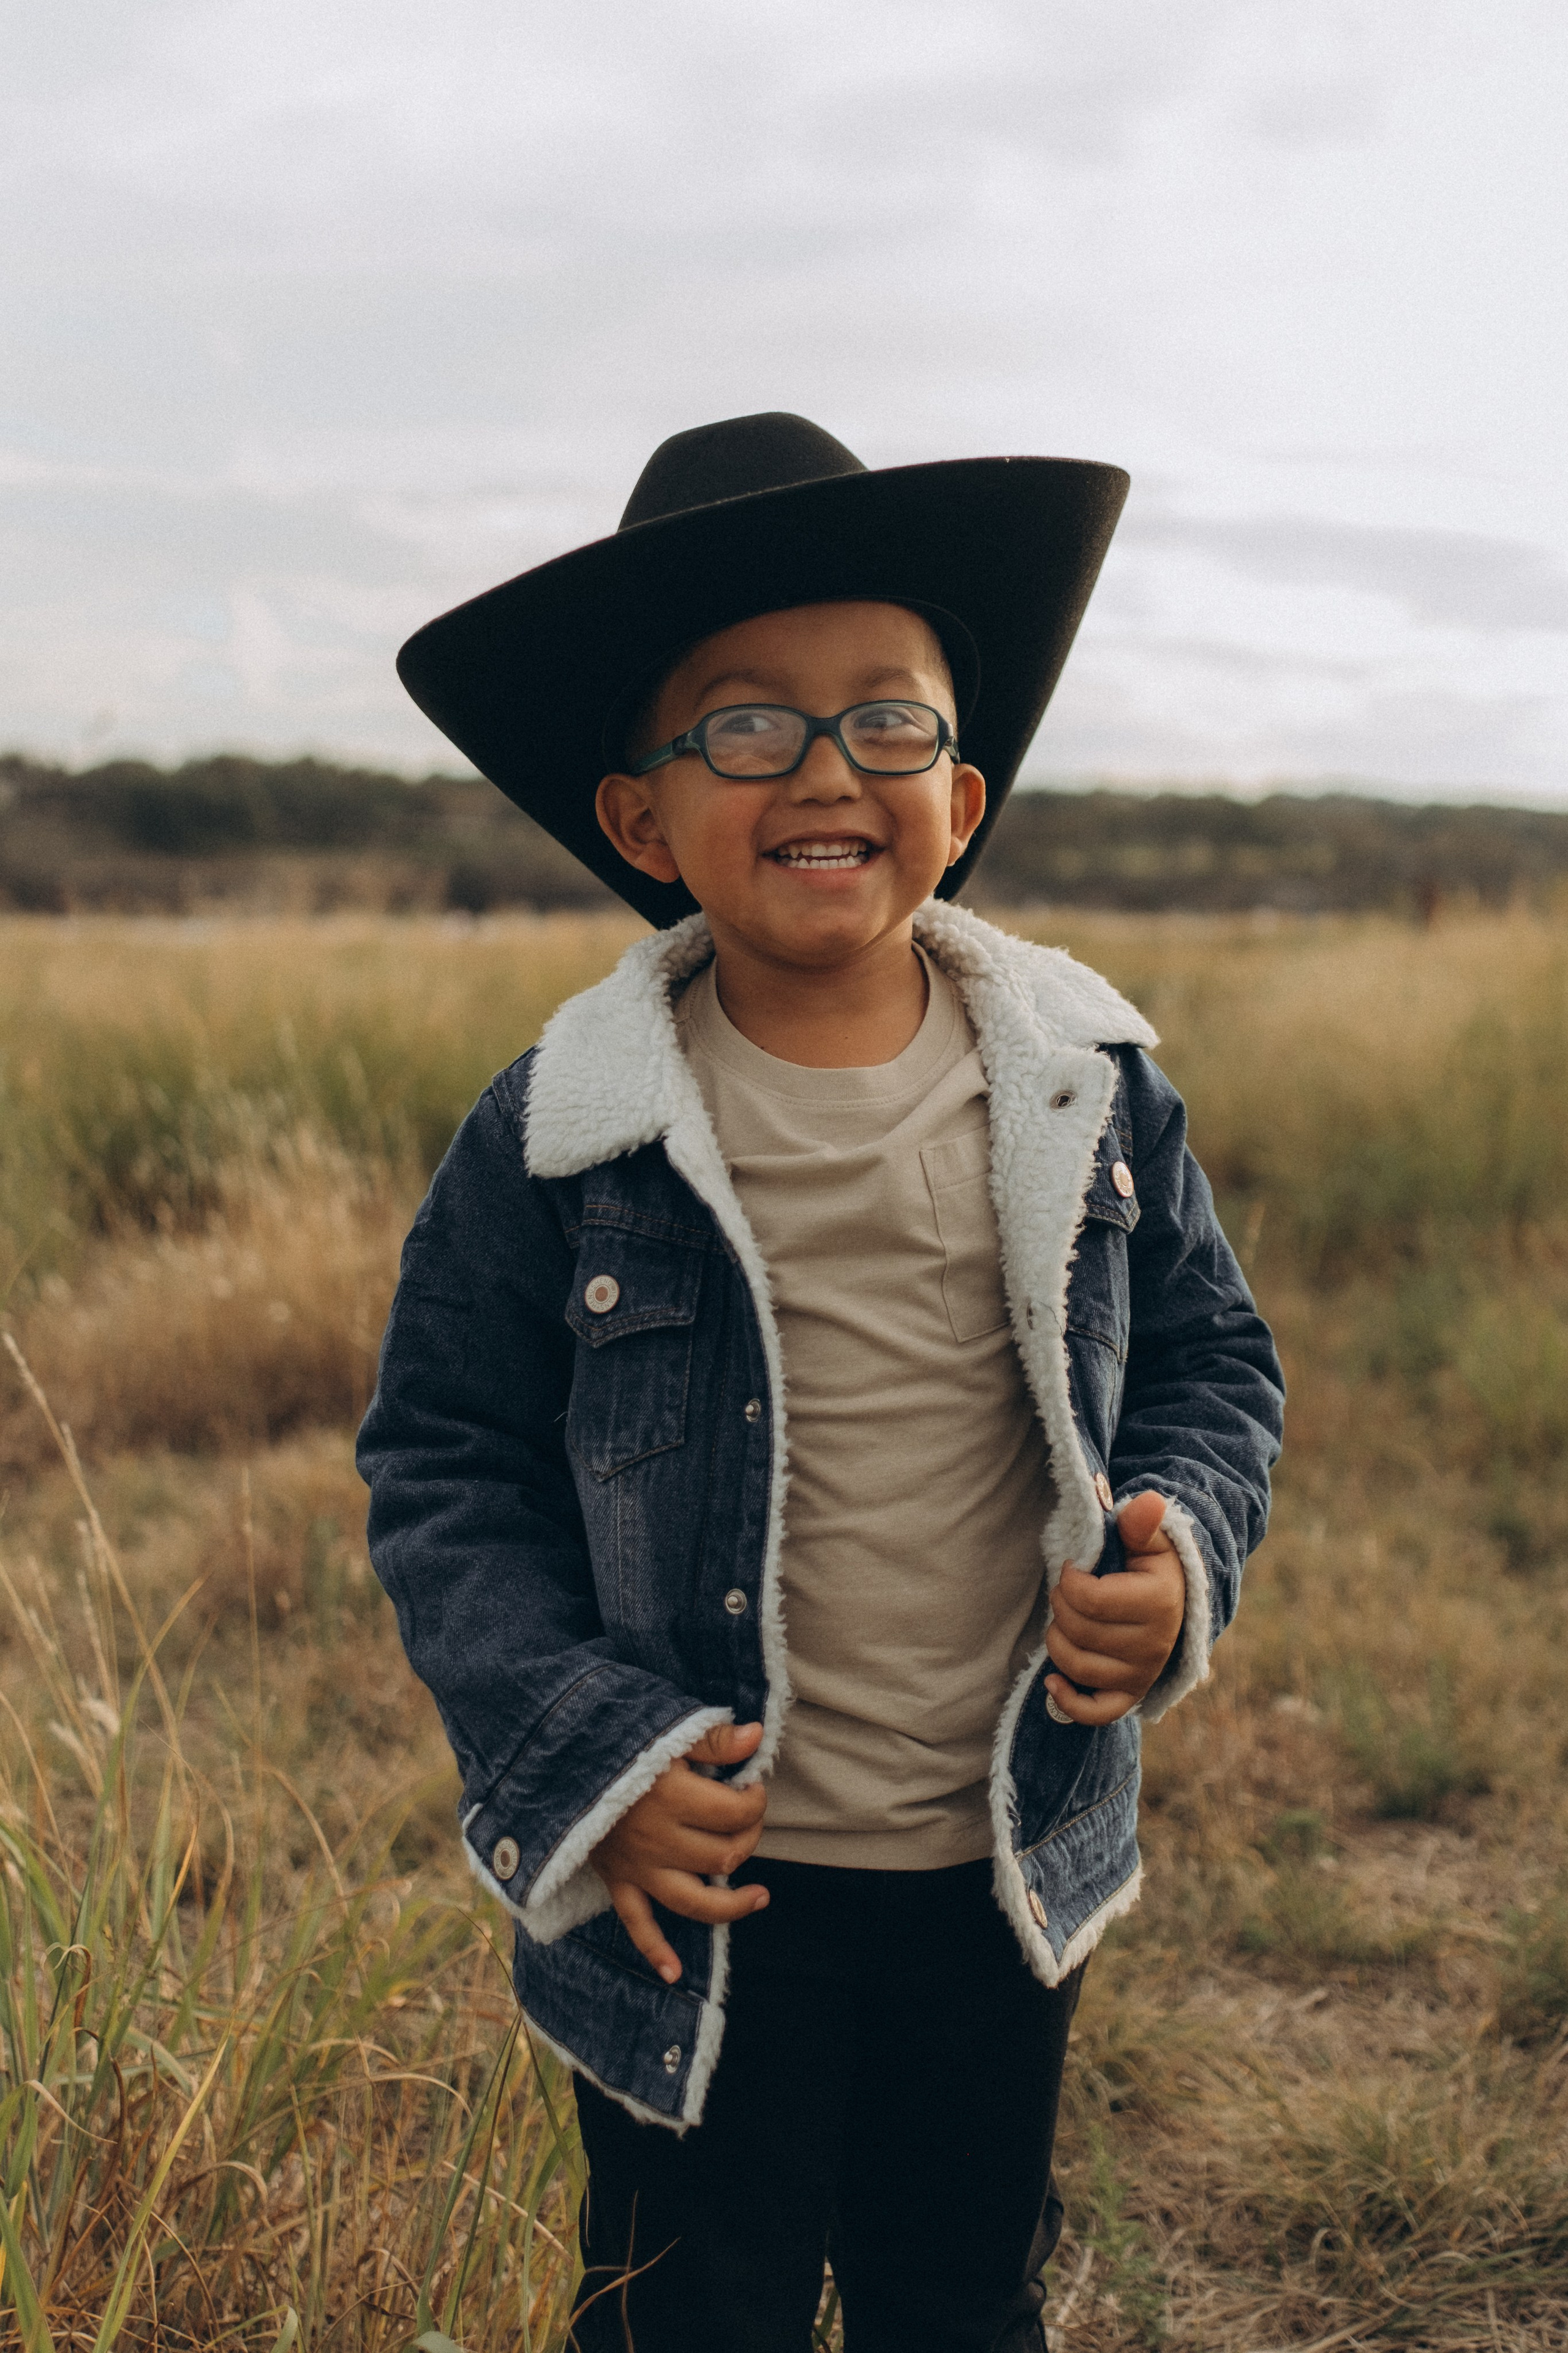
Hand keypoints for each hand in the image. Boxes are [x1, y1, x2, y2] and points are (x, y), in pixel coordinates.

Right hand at [591, 1721, 769, 1983]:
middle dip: (748, 1838)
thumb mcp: (664, 1731)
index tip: (752, 1787)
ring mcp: (638, 1867)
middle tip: (748, 1819)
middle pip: (723, 1856)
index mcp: (672, 1798)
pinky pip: (637, 1924)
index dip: (754, 1802)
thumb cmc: (614, 1743)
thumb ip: (712, 1739)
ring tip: (760, 1897)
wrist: (554, 1763)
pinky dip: (655, 1951)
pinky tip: (674, 1973)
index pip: (735, 1814)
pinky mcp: (618, 1881)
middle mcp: (659, 1840)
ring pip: (694, 1901)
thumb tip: (757, 1735)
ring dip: (731, 1905)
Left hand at [1043, 1490, 1186, 1726]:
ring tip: (1063, 1619)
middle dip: (1060, 1606)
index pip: (1087, 1599)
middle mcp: (1152, 1645)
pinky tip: (1052, 1680)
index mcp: (1157, 1603)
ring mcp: (1141, 1675)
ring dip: (1057, 1640)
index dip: (1067, 1580)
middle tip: (1065, 1592)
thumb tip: (1149, 1501)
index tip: (1072, 1569)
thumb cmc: (1150, 1568)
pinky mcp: (1129, 1695)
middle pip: (1077, 1631)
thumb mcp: (1149, 1541)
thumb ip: (1141, 1523)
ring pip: (1078, 1666)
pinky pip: (1096, 1712)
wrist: (1173, 1605)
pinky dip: (1068, 1701)